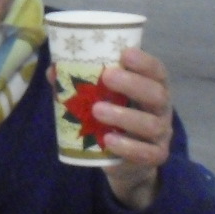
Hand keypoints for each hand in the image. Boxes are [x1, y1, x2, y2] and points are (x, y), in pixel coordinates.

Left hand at [96, 46, 172, 210]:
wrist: (123, 159)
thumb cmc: (113, 118)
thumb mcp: (100, 99)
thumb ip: (81, 84)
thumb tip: (53, 71)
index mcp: (152, 87)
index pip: (156, 71)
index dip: (144, 62)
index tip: (125, 53)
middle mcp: (161, 109)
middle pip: (157, 94)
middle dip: (133, 84)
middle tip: (107, 77)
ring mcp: (161, 134)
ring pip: (151, 124)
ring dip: (124, 116)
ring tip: (97, 111)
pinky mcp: (156, 156)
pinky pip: (147, 153)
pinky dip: (127, 146)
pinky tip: (108, 140)